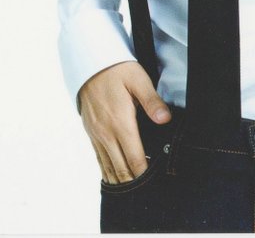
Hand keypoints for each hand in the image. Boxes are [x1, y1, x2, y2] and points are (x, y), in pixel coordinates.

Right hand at [78, 61, 170, 183]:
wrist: (90, 62)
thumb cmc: (117, 69)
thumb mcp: (138, 79)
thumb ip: (152, 101)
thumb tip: (165, 119)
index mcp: (120, 123)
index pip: (135, 158)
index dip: (144, 175)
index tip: (153, 184)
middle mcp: (106, 133)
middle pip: (121, 169)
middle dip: (133, 183)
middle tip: (146, 192)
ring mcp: (96, 134)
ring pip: (108, 167)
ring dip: (120, 181)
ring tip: (132, 192)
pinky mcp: (91, 132)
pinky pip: (98, 158)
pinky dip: (107, 171)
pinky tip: (114, 178)